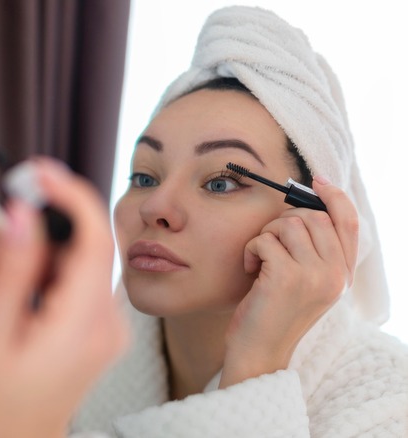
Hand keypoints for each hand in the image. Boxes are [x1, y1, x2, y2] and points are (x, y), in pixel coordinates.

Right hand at [0, 158, 128, 437]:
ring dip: (48, 248)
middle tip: (8, 215)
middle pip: (92, 246)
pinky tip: (22, 290)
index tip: (39, 170)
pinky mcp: (100, 329)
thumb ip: (10, 270)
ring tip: (6, 275)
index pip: (96, 240)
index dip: (72, 194)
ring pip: (85, 261)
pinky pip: (82, 280)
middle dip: (52, 220)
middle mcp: (108, 324)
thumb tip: (23, 213)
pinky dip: (53, 269)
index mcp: (83, 325)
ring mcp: (108, 328)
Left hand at [220, 176, 357, 387]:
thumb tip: (306, 204)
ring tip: (260, 259)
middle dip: (283, 221)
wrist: (258, 350)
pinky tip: (250, 269)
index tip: (317, 180)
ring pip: (288, 223)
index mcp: (343, 274)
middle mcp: (335, 274)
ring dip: (265, 235)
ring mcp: (314, 276)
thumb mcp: (304, 281)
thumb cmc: (272, 311)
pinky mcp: (287, 277)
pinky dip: (251, 249)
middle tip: (268, 244)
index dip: (335, 196)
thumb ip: (313, 250)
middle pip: (313, 216)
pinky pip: (264, 239)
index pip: (349, 222)